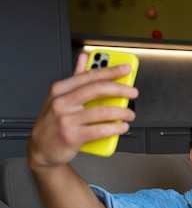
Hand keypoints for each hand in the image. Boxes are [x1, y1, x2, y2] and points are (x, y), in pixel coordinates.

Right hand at [28, 52, 138, 168]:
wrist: (42, 149)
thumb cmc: (54, 122)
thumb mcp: (59, 98)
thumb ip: (75, 78)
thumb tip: (84, 58)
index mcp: (60, 89)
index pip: (89, 75)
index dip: (110, 70)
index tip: (126, 68)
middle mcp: (61, 102)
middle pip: (97, 89)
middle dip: (120, 89)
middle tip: (133, 92)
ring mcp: (66, 120)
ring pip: (103, 111)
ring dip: (122, 112)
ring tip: (129, 114)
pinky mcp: (72, 136)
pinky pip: (100, 130)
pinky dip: (116, 128)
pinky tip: (122, 127)